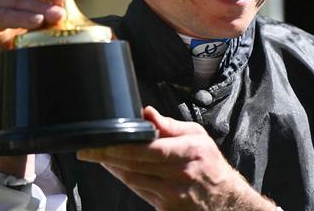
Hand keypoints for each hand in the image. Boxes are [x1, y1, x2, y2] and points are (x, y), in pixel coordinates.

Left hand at [77, 106, 275, 210]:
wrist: (226, 201)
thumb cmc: (209, 164)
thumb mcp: (197, 136)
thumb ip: (169, 125)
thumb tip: (146, 111)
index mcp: (188, 152)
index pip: (148, 150)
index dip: (121, 148)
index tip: (101, 142)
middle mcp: (180, 176)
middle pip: (135, 166)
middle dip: (107, 157)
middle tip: (88, 149)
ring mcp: (173, 196)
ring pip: (133, 180)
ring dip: (112, 168)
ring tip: (97, 156)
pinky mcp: (166, 209)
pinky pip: (139, 192)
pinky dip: (125, 180)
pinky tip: (115, 170)